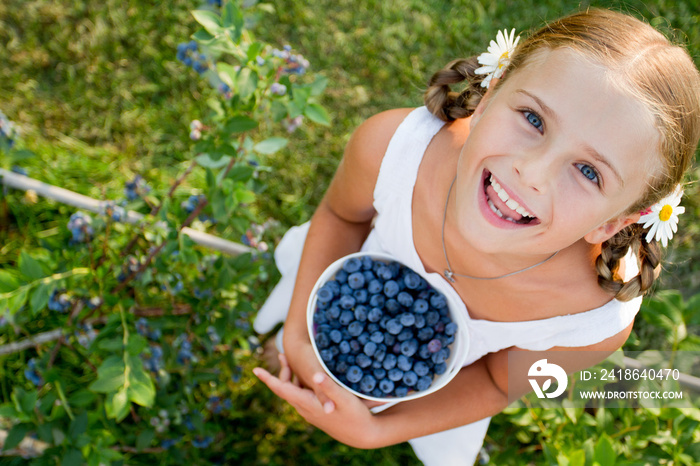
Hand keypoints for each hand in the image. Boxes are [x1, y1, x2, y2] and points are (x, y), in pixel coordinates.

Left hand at [253, 354, 380, 448]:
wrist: (362, 435)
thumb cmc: (355, 415)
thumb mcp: (344, 398)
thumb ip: (328, 386)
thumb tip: (313, 374)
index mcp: (307, 403)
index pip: (281, 389)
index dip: (268, 378)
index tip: (255, 370)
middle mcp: (304, 409)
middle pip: (285, 389)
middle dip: (281, 371)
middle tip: (283, 354)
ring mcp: (309, 412)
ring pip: (292, 392)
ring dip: (289, 377)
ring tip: (290, 359)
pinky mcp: (316, 412)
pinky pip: (300, 395)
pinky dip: (298, 383)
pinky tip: (305, 376)